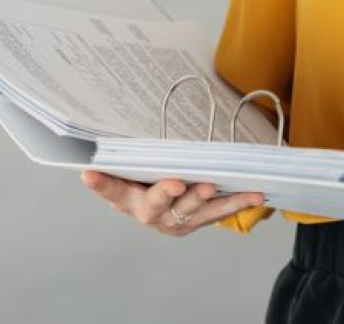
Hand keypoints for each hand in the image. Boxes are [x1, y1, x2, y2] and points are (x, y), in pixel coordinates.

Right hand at [81, 171, 264, 236]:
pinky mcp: (196, 222)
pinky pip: (218, 212)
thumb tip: (119, 121)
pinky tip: (255, 195)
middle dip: (165, 194)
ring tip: (212, 186)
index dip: (100, 184)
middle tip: (175, 184)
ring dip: (205, 199)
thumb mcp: (133, 167)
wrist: (161, 209)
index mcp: (126, 198)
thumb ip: (130, 156)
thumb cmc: (144, 180)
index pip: (110, 189)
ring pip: (190, 211)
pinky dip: (237, 202)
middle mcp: (148, 214)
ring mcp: (174, 221)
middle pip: (154, 206)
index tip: (88, 173)